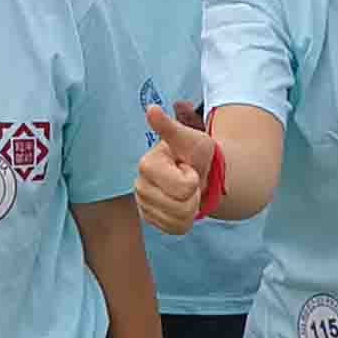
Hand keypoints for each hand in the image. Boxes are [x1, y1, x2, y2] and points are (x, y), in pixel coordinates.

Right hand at [134, 99, 212, 234]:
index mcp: (146, 165)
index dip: (193, 179)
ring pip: (179, 220)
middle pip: (181, 207)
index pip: (184, 187)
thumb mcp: (190, 137)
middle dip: (193, 194)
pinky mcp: (150, 220)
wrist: (197, 171)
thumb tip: (151, 109)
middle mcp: (139, 186)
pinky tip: (181, 202)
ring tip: (185, 191)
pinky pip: (176, 229)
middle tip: (188, 179)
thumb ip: (169, 127)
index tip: (186, 167)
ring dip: (190, 207)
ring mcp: (143, 205)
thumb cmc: (193, 152)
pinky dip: (185, 219)